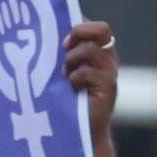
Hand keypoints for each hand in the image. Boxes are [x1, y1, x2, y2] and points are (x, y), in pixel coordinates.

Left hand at [62, 20, 118, 156]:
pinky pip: (89, 71)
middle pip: (103, 29)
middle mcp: (108, 59)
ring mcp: (110, 72)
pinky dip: (75, 77)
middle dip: (79, 33)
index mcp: (99, 52)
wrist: (82, 130)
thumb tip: (46, 33)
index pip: (96, 26)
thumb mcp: (65, 72)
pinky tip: (70, 87)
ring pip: (91, 48)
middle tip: (64, 46)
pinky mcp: (108, 87)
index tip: (62, 39)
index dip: (79, 26)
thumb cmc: (68, 100)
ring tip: (64, 73)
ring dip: (72, 58)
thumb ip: (64, 54)